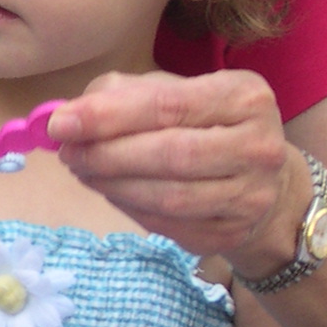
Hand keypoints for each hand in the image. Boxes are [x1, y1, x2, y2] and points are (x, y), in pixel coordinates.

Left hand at [49, 71, 304, 273]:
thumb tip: (69, 116)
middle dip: (107, 154)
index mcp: (244, 97)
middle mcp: (258, 146)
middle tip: (68, 153)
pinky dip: (128, 208)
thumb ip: (123, 95)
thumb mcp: (174, 92)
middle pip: (169, 154)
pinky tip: (111, 191)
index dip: (109, 116)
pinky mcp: (231, 233)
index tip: (61, 124)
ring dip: (112, 185)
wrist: (265, 184)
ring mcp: (250, 196)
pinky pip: (167, 224)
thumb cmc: (206, 126)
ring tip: (84, 170)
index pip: (168, 105)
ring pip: (166, 197)